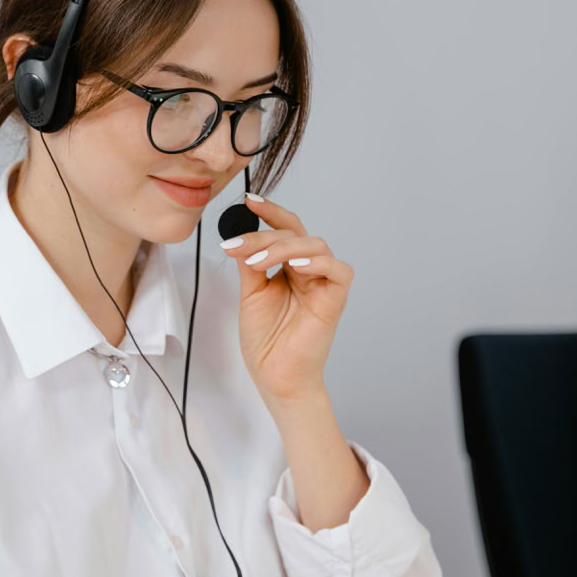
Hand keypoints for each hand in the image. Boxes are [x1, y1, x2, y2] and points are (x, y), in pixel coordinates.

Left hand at [219, 194, 353, 404]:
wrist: (275, 376)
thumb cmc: (266, 340)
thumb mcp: (250, 294)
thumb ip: (250, 263)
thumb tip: (240, 236)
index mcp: (290, 266)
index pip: (285, 229)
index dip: (270, 212)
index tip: (248, 200)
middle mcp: (308, 270)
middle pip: (297, 232)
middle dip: (265, 234)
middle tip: (238, 247)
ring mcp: (323, 282)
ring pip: (315, 244)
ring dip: (283, 247)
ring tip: (257, 264)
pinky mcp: (335, 298)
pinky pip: (338, 269)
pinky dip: (317, 262)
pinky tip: (293, 266)